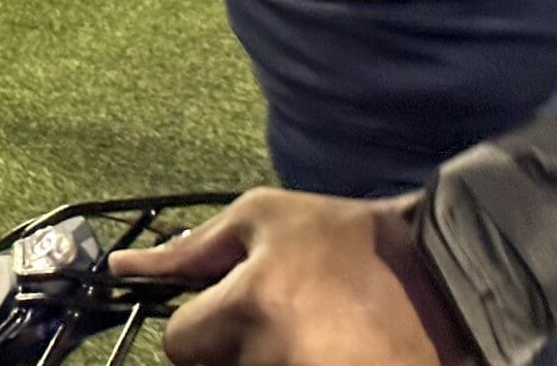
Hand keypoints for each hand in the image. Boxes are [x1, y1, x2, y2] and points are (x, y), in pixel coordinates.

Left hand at [110, 189, 475, 365]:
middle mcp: (273, 356)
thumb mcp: (263, 219)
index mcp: (249, 306)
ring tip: (308, 335)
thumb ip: (190, 247)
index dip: (195, 330)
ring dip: (265, 360)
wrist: (444, 281)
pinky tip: (326, 350)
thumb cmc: (345, 241)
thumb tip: (127, 267)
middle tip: (271, 323)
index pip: (179, 345)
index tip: (221, 315)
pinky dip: (297, 365)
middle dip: (229, 351)